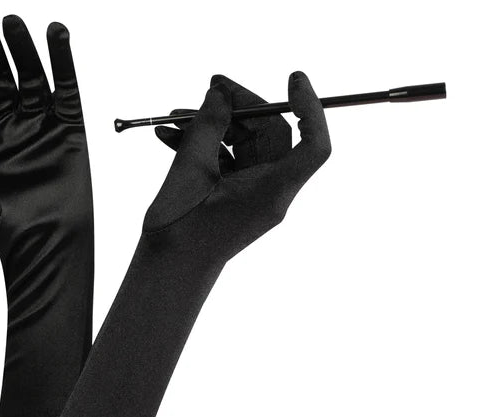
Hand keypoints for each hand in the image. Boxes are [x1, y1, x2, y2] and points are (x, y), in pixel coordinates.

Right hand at [142, 71, 330, 265]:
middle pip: (272, 135)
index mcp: (272, 192)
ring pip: (244, 145)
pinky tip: (170, 135)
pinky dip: (202, 144)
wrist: (168, 272)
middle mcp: (269, 193)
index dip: (310, 108)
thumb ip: (207, 127)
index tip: (292, 80)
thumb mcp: (190, 171)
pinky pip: (226, 160)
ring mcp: (250, 195)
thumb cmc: (181, 233)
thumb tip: (219, 95)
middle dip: (240, 107)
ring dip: (212, 125)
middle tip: (211, 87)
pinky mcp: (232, 197)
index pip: (313, 145)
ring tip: (175, 116)